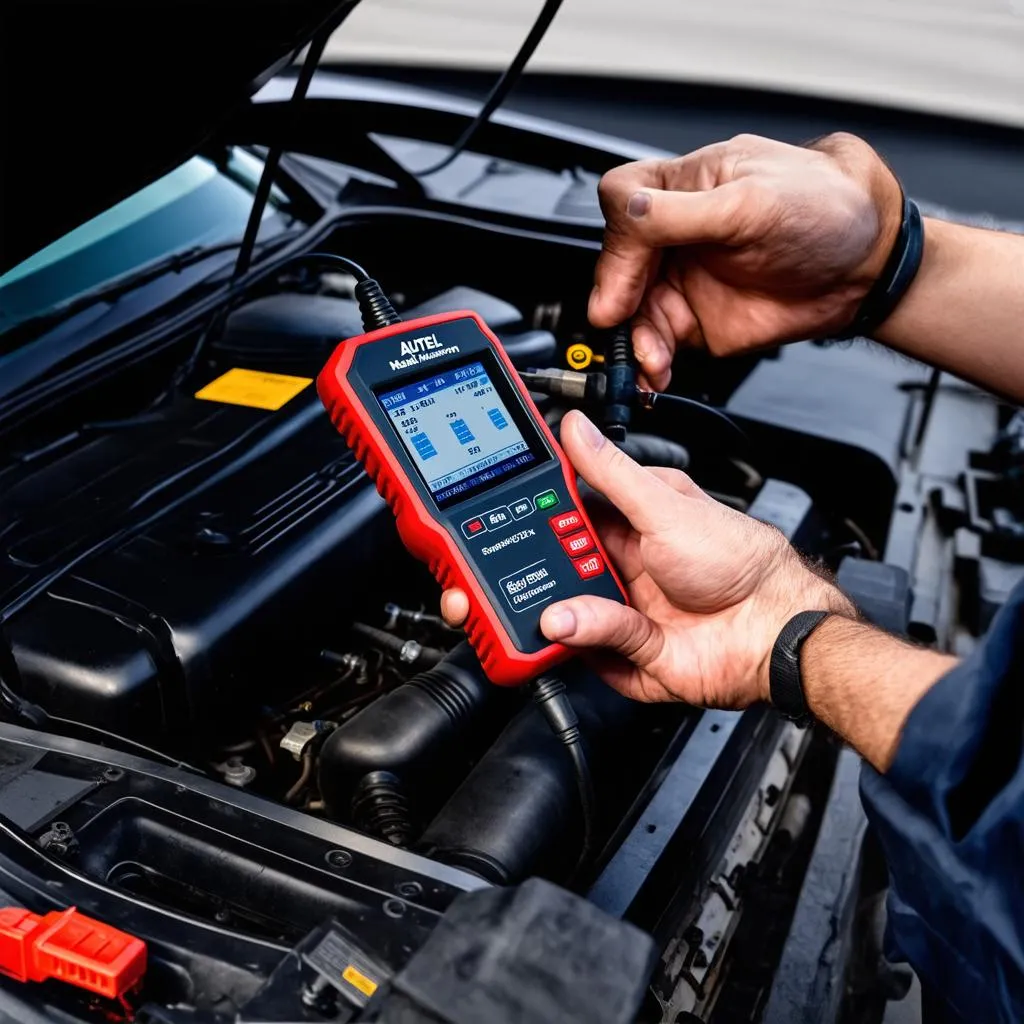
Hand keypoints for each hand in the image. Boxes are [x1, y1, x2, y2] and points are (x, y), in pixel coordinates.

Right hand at [440, 411, 854, 707]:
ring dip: (563, 611)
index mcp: (631, 525)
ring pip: (571, 613)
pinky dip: (586, 645)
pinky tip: (585, 632)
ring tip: (562, 608)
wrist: (774, 629)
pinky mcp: (631, 656)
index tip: (512, 515)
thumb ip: (612, 472)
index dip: (540, 517)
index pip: (569, 516)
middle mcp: (626, 568)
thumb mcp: (665, 506)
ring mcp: (628, 612)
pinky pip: (594, 654)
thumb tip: (575, 428)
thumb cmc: (739, 560)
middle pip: (562, 568)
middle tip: (533, 568)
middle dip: (542, 571)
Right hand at [588, 132, 902, 388]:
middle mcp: (675, 233)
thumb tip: (621, 217)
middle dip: (616, 299)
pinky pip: (656, 344)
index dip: (617, 240)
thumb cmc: (823, 212)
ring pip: (631, 311)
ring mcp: (681, 279)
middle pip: (617, 265)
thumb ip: (677, 212)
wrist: (864, 267)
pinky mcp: (694, 322)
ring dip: (631, 338)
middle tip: (620, 320)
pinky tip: (656, 369)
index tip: (627, 275)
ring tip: (651, 356)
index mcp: (683, 187)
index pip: (622, 202)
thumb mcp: (748, 202)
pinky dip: (649, 361)